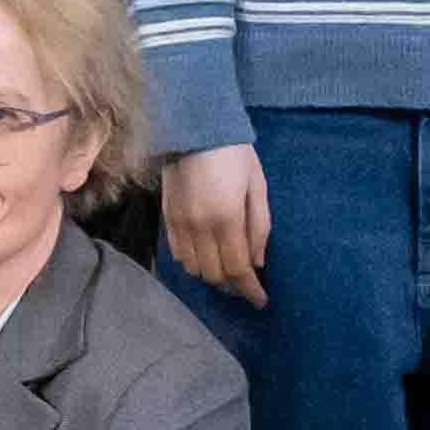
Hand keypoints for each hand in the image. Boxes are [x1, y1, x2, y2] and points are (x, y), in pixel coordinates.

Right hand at [160, 141, 270, 300]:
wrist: (193, 128)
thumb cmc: (234, 153)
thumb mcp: (257, 186)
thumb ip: (259, 226)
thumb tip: (258, 262)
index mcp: (227, 218)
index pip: (239, 268)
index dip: (251, 290)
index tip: (261, 301)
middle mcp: (200, 227)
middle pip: (215, 274)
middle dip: (233, 285)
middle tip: (247, 286)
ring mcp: (180, 224)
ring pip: (194, 268)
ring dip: (212, 276)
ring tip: (227, 271)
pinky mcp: (167, 217)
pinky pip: (177, 254)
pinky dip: (192, 263)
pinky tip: (205, 258)